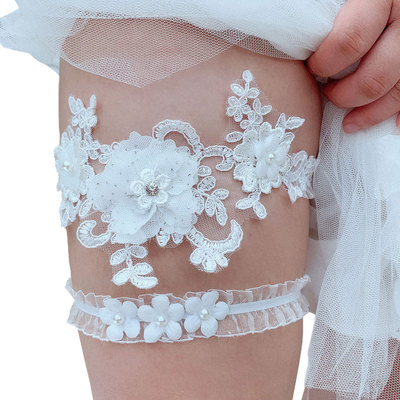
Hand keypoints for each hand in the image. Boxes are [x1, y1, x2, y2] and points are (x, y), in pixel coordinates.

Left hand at [307, 0, 399, 131]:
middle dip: (344, 95)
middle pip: (374, 77)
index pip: (349, 41)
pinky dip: (397, 114)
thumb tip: (302, 44)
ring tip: (348, 122)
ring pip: (397, 93)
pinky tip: (384, 124)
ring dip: (369, 113)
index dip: (325, 63)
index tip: (313, 68)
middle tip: (328, 93)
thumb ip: (329, 15)